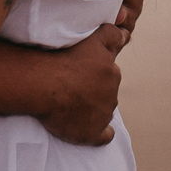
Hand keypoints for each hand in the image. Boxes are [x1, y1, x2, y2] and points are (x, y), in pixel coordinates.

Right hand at [36, 23, 127, 145]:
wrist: (43, 84)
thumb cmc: (63, 59)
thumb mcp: (91, 40)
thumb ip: (112, 35)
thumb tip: (127, 35)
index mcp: (111, 72)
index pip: (109, 71)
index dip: (99, 70)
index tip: (87, 69)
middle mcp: (111, 93)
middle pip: (105, 90)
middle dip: (94, 87)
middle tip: (72, 83)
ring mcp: (103, 114)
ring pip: (102, 109)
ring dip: (92, 106)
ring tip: (69, 100)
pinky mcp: (93, 132)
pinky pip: (104, 135)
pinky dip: (100, 132)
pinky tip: (89, 127)